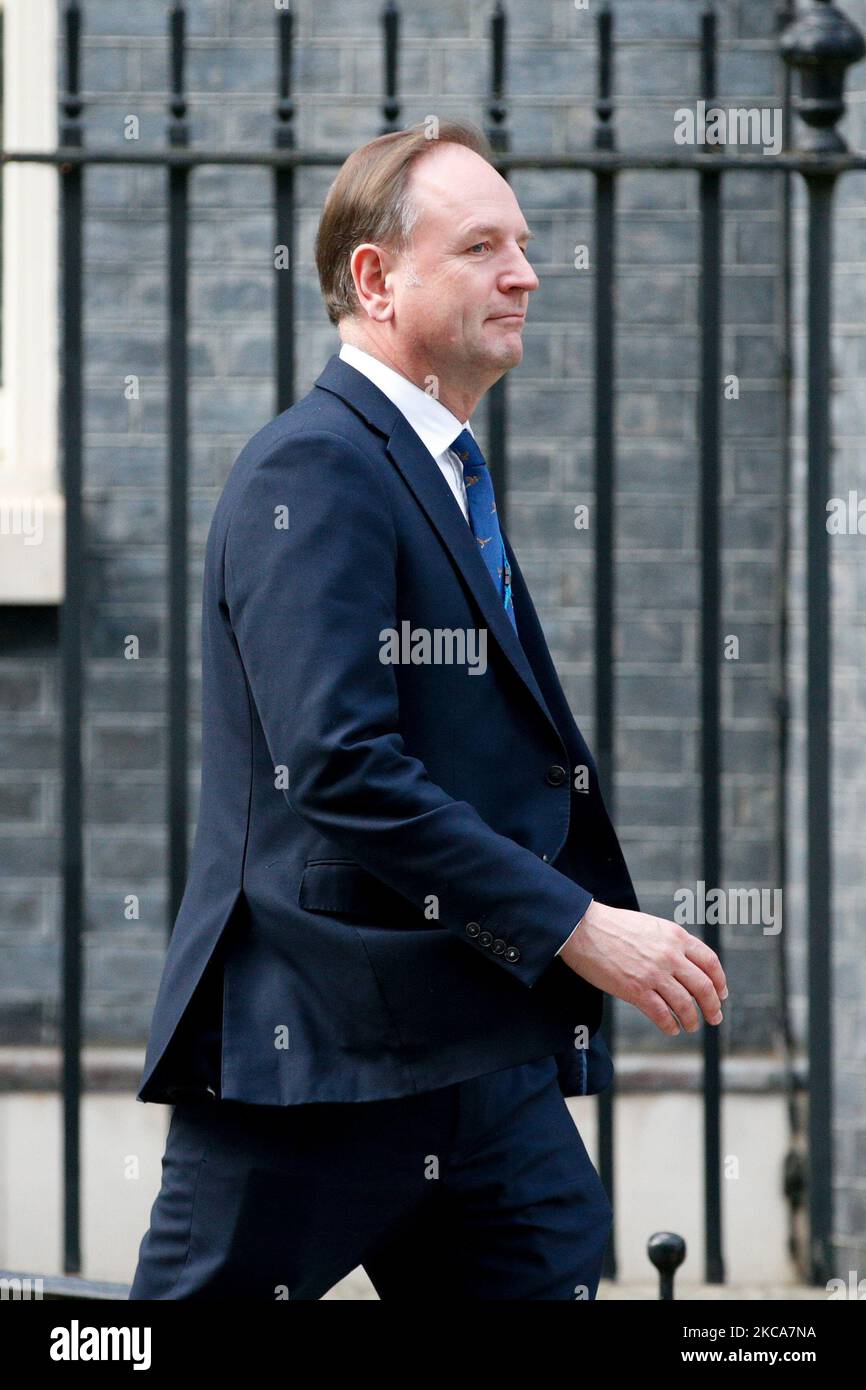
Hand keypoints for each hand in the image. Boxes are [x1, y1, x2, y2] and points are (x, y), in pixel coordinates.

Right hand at [559, 899, 727, 1036]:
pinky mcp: (635, 990)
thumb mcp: (652, 926)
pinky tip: (671, 1028)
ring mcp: (653, 974)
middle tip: (714, 1017)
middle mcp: (669, 956)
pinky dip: (670, 1024)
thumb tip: (686, 965)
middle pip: (703, 987)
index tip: (721, 994)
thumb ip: (672, 943)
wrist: (583, 929)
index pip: (710, 962)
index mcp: (676, 937)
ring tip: (690, 1026)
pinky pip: (661, 1014)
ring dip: (691, 1019)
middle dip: (712, 1006)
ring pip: (684, 1004)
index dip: (720, 982)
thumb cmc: (614, 926)